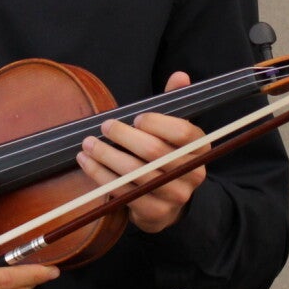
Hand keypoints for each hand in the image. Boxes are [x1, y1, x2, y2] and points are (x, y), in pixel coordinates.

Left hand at [76, 71, 206, 234]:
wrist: (168, 201)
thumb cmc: (167, 155)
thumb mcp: (174, 128)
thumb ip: (175, 102)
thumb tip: (180, 76)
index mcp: (200, 148)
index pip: (183, 133)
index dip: (156, 123)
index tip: (135, 118)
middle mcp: (192, 173)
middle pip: (155, 152)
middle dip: (124, 137)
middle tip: (104, 127)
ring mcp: (174, 195)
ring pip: (135, 173)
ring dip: (106, 156)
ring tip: (87, 144)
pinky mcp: (154, 212)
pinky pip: (123, 192)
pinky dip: (101, 175)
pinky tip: (87, 162)